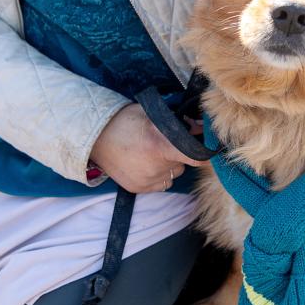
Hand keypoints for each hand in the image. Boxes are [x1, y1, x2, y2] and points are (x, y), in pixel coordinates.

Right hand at [90, 103, 207, 192]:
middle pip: (181, 165)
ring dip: (167, 167)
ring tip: (150, 154)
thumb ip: (178, 123)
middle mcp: (156, 167)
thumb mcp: (153, 116)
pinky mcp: (138, 188)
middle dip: (178, 155)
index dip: (205, 155)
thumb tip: (200, 127)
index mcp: (161, 146)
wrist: (94, 137)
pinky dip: (156, 176)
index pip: (196, 157)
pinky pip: (159, 184)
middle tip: (164, 145)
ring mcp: (146, 180)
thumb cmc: (125, 121)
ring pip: (171, 176)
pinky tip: (143, 164)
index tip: (210, 152)